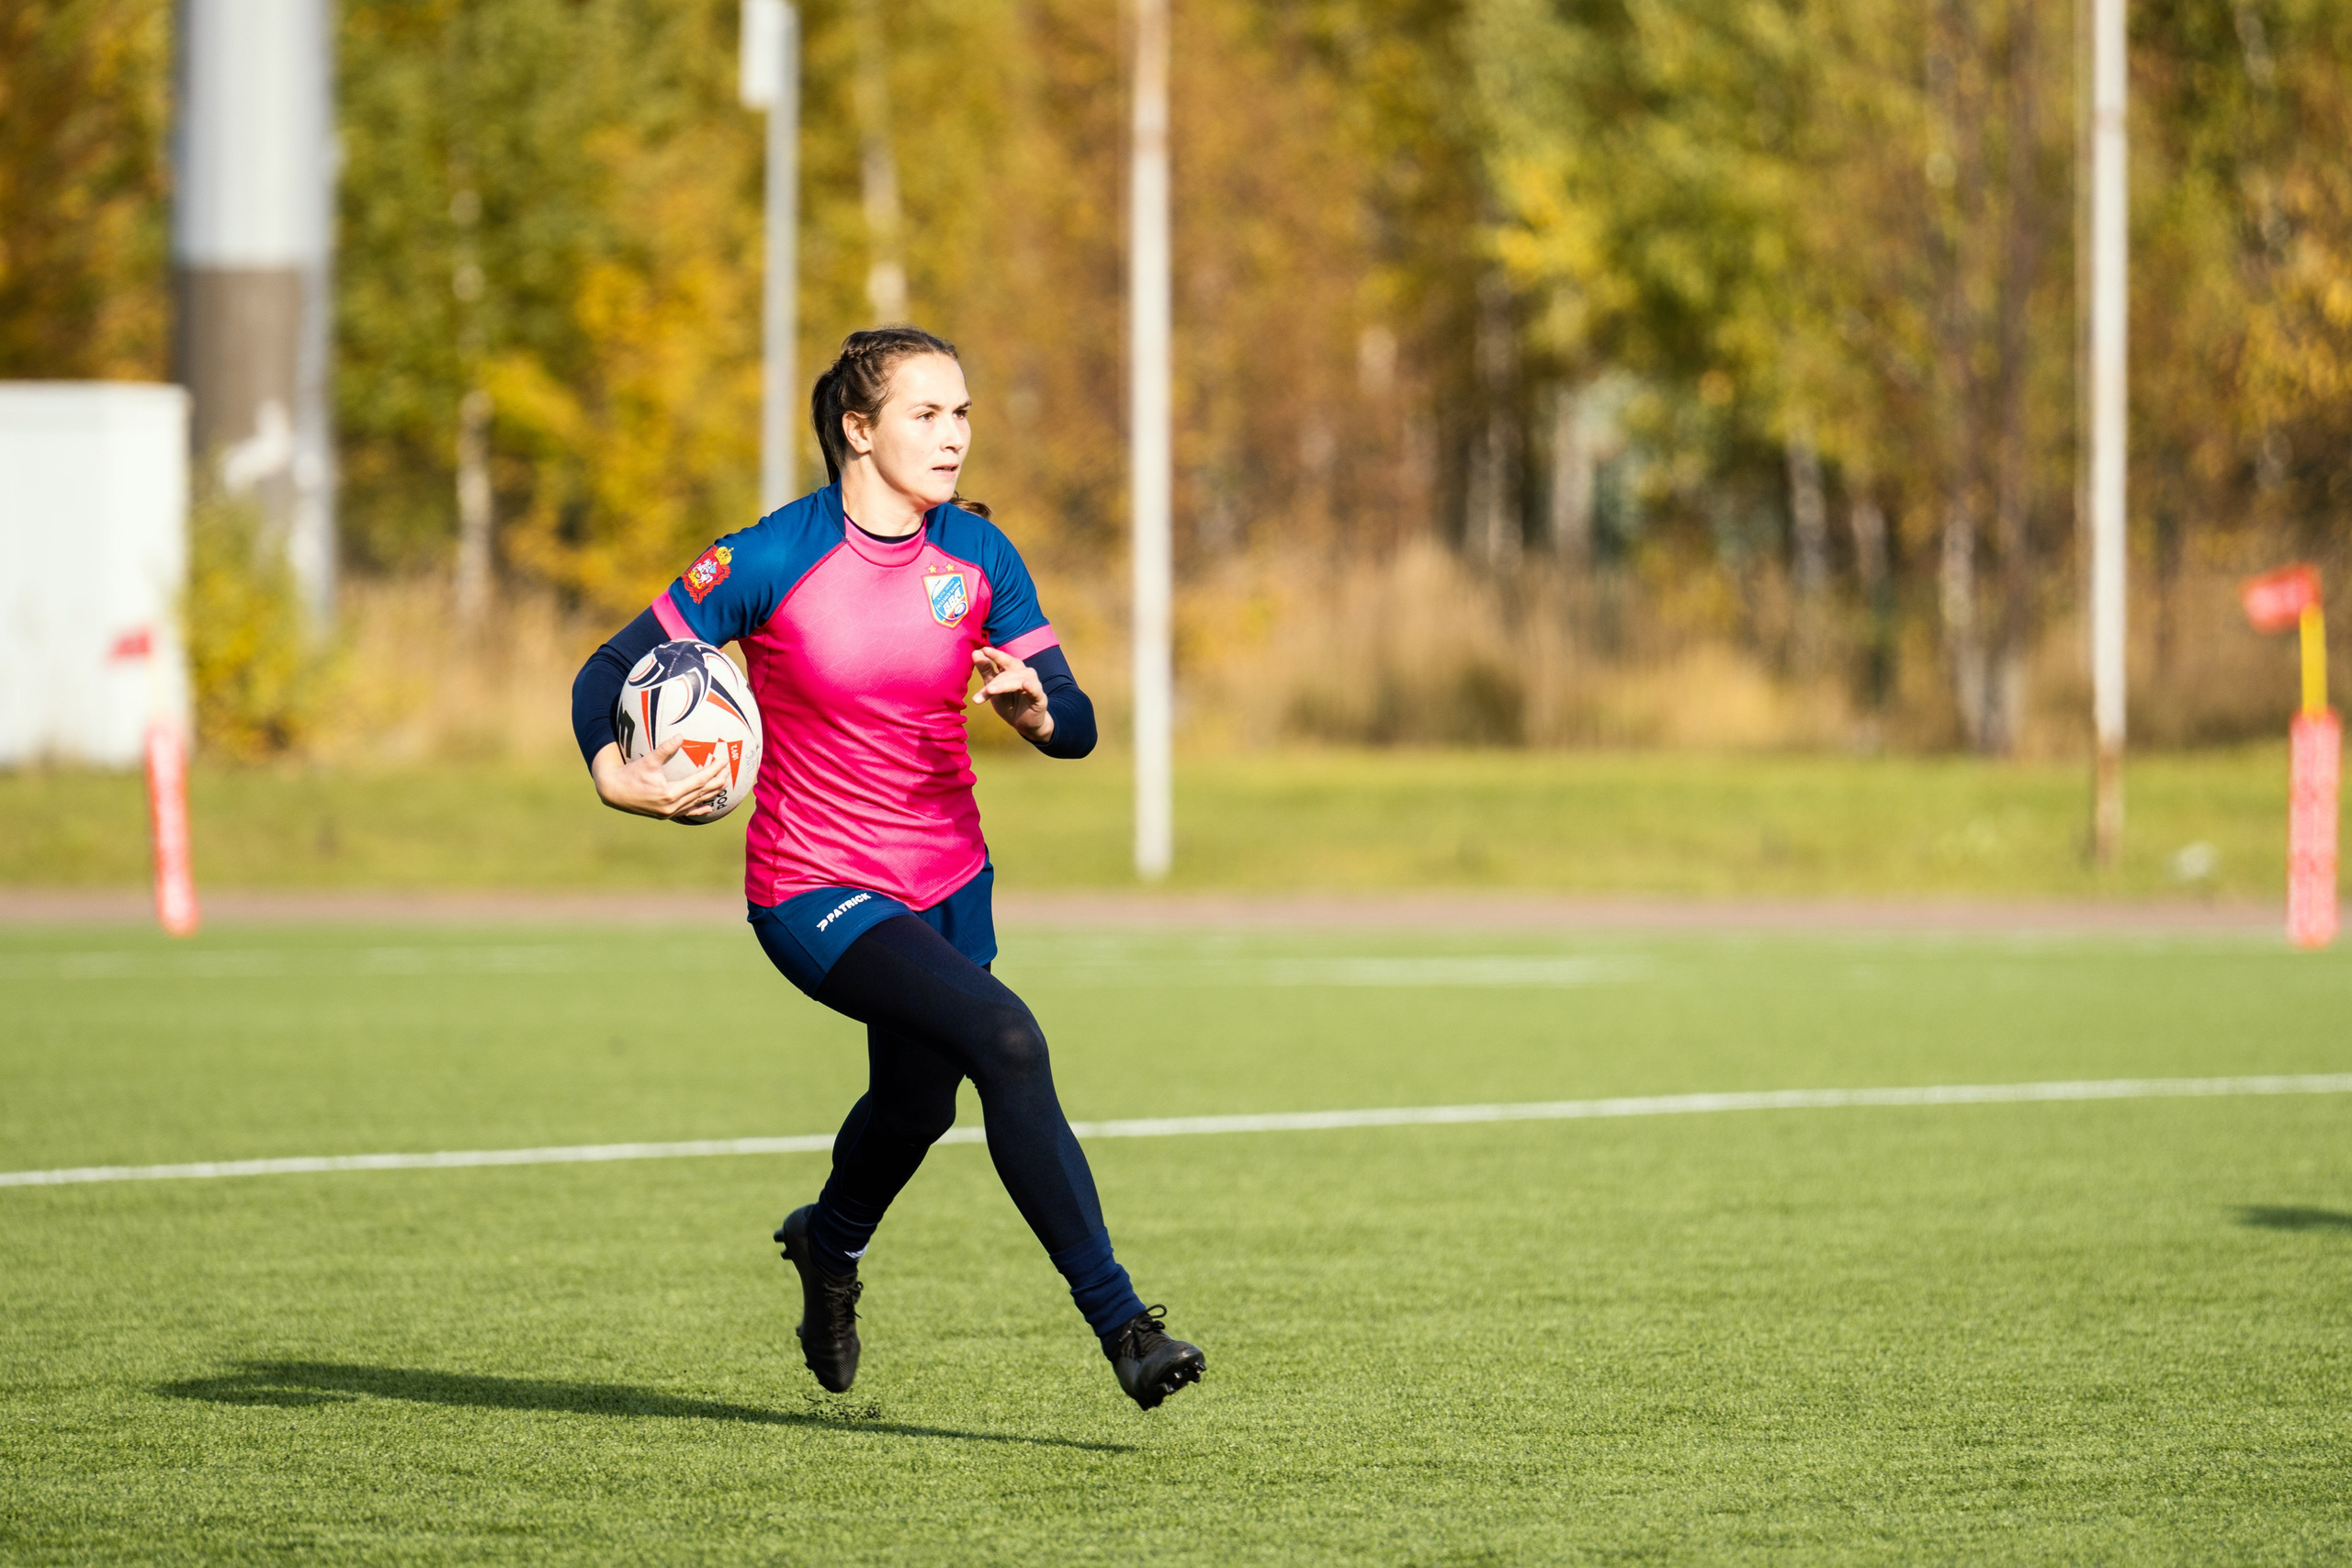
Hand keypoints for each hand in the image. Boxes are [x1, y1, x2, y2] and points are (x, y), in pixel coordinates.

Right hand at [590, 738, 728, 819]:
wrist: (614, 793)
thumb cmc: (630, 774)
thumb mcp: (648, 760)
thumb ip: (665, 749)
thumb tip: (681, 736)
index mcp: (670, 793)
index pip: (699, 781)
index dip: (713, 770)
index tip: (724, 761)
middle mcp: (672, 806)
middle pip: (702, 792)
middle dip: (717, 781)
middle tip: (728, 770)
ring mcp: (669, 812)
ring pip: (696, 802)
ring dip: (711, 793)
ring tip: (724, 783)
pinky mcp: (665, 815)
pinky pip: (687, 812)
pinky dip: (698, 809)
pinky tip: (709, 807)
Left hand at [970, 646, 1054, 742]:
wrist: (1025, 724)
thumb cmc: (1009, 703)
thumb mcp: (993, 689)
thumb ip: (986, 671)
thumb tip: (975, 653)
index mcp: (1013, 669)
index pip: (1003, 659)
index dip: (994, 654)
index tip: (982, 650)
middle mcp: (1024, 673)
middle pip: (1010, 669)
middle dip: (995, 678)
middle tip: (984, 685)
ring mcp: (1033, 684)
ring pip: (1017, 681)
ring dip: (1003, 685)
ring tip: (989, 690)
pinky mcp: (1040, 697)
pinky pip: (1034, 690)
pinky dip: (1030, 687)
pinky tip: (1025, 685)